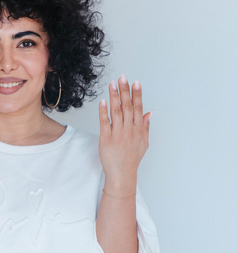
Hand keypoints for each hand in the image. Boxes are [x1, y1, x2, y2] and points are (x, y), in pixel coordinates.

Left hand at [98, 75, 151, 192]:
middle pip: (128, 107)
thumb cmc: (132, 160)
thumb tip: (150, 113)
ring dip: (114, 97)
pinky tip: (103, 101)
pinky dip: (103, 112)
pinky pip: (104, 123)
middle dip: (125, 91)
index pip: (138, 108)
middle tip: (122, 77)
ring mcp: (118, 135)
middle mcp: (129, 130)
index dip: (137, 95)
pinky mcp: (106, 139)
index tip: (136, 82)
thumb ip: (146, 127)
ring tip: (112, 84)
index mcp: (138, 130)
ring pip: (116, 112)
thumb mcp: (143, 143)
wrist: (122, 175)